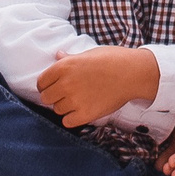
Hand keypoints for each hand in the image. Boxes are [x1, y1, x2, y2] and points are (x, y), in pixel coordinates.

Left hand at [35, 47, 160, 128]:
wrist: (133, 73)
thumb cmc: (113, 59)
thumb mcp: (88, 54)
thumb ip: (70, 58)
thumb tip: (57, 55)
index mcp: (64, 66)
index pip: (41, 82)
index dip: (47, 85)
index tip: (55, 86)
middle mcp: (66, 83)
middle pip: (46, 98)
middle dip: (54, 97)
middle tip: (66, 95)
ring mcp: (75, 100)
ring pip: (57, 110)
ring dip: (65, 107)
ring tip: (78, 101)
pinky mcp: (85, 114)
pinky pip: (67, 122)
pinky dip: (72, 118)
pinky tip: (81, 111)